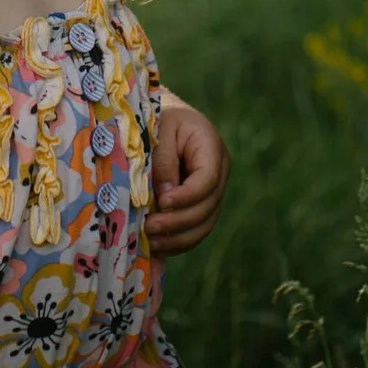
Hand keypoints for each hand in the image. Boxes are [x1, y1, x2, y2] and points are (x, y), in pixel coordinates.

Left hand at [147, 92, 228, 255]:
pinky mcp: (199, 205)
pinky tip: (155, 248)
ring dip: (177, 238)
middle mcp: (218, 171)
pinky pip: (195, 230)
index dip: (187, 196)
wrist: (159, 118)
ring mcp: (211, 191)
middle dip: (178, 222)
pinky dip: (176, 243)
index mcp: (210, 146)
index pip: (208, 179)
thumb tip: (166, 198)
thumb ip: (163, 160)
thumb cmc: (156, 118)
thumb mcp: (157, 130)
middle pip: (208, 206)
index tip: (162, 202)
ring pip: (204, 224)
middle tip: (148, 227)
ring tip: (149, 242)